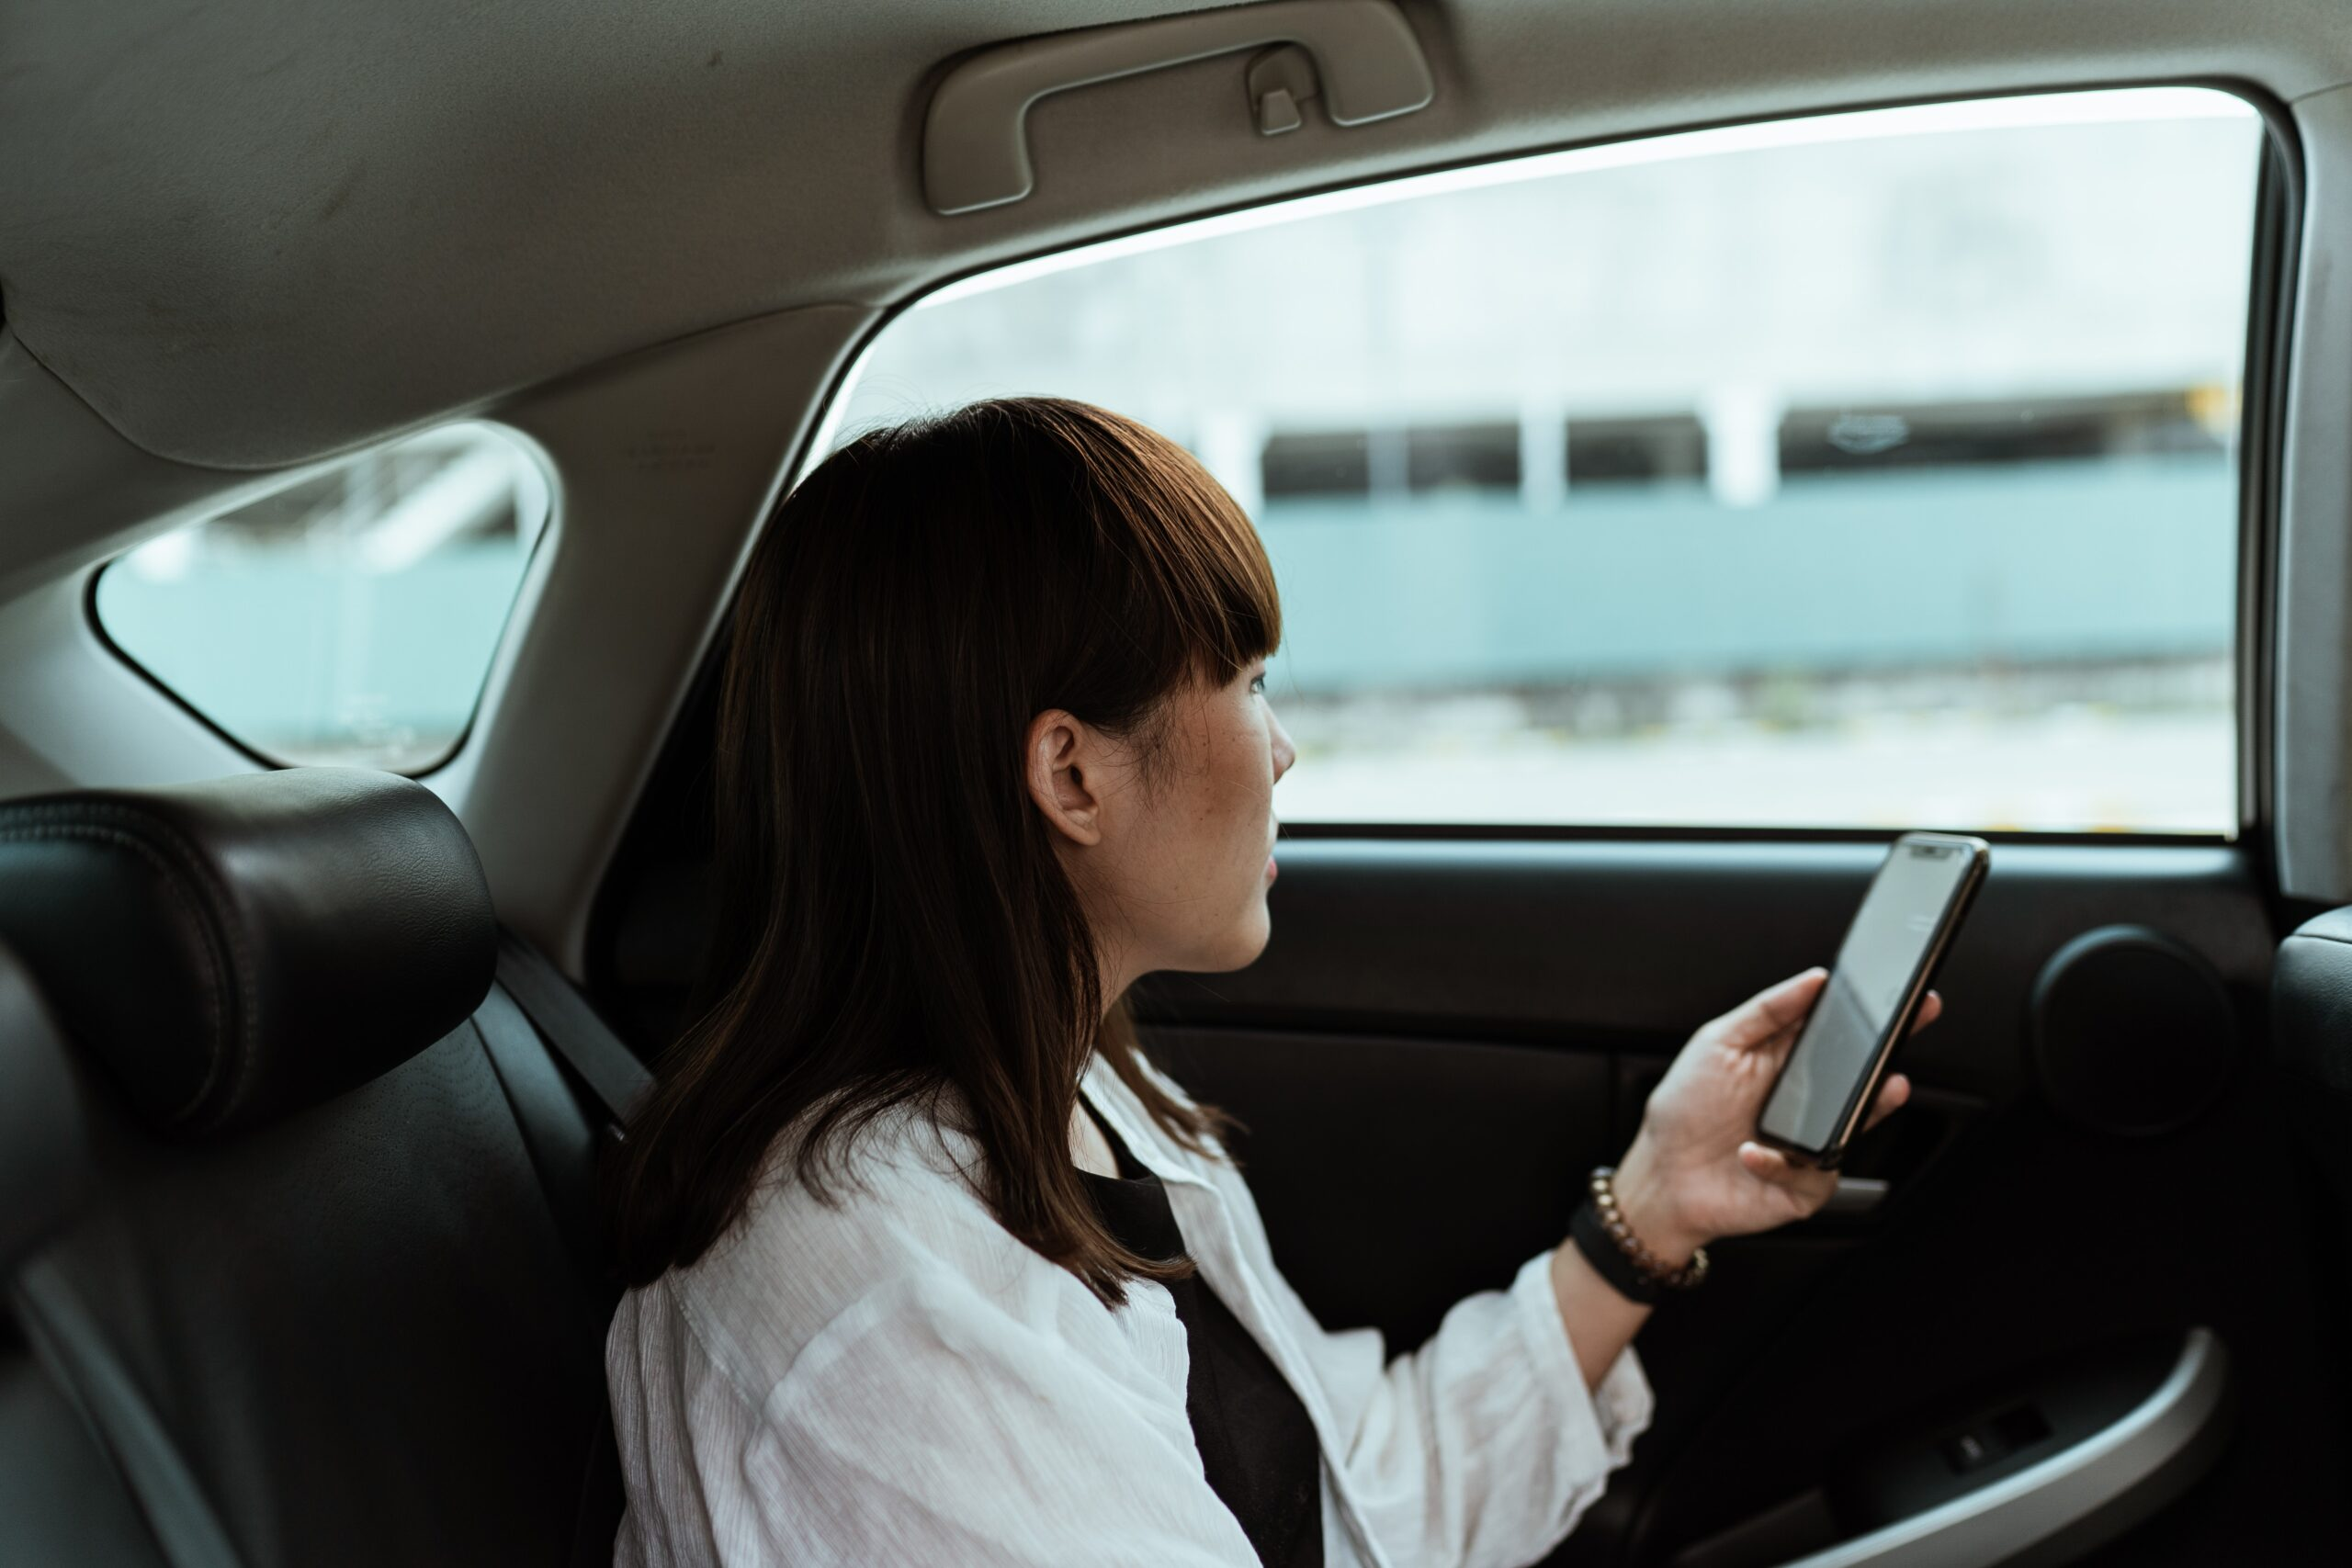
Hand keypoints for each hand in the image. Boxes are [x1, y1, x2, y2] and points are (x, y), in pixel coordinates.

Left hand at [1608, 969, 1939, 1263]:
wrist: (1663, 1178)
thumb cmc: (1685, 1110)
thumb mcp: (1716, 1044)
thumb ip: (1765, 1010)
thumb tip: (1814, 980)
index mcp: (1788, 1063)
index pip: (1840, 1034)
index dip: (1874, 1017)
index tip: (1902, 995)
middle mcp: (1808, 1102)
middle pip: (1862, 1077)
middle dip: (1889, 1053)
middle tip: (1906, 1030)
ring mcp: (1812, 1144)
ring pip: (1855, 1125)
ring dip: (1870, 1107)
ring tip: (1879, 1088)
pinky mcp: (1806, 1187)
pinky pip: (1814, 1173)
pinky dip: (1780, 1163)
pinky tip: (1751, 1153)